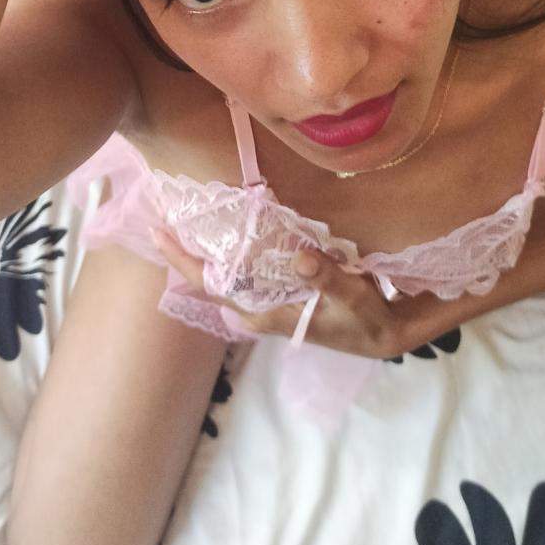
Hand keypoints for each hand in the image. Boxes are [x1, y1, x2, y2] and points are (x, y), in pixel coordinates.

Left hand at [152, 229, 411, 358]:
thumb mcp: (352, 298)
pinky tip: (235, 223)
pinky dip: (237, 246)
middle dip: (189, 247)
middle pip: (214, 276)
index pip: (214, 284)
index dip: (184, 259)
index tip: (159, 231)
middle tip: (168, 210)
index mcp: (266, 313)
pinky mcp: (283, 293)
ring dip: (211, 246)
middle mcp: (260, 308)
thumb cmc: (367, 320)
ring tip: (190, 211)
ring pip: (230, 271)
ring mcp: (270, 301)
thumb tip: (298, 257)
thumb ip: (327, 278)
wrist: (385, 334)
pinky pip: (249, 268)